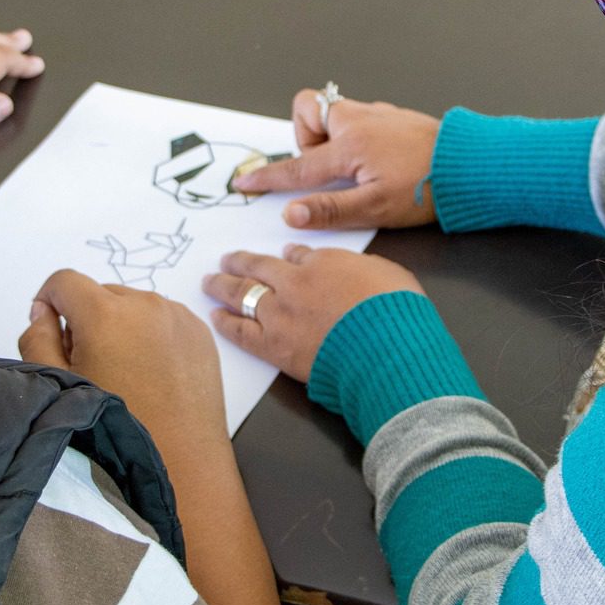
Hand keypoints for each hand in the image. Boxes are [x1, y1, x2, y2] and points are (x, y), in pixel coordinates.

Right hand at [19, 270, 224, 439]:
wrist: (181, 462)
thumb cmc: (116, 426)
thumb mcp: (59, 384)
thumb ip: (37, 338)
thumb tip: (43, 312)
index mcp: (105, 313)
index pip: (64, 281)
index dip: (49, 302)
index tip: (52, 331)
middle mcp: (145, 304)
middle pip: (100, 293)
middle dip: (87, 320)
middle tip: (90, 365)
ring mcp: (177, 316)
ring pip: (132, 306)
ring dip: (120, 326)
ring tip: (124, 374)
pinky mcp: (199, 332)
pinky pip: (163, 319)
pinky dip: (150, 335)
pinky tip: (151, 374)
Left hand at [204, 246, 424, 382]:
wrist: (385, 349)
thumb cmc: (396, 311)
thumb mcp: (387, 273)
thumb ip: (360, 267)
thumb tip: (350, 269)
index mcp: (323, 262)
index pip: (296, 255)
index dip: (287, 257)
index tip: (282, 257)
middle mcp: (294, 283)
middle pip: (259, 267)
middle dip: (240, 262)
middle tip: (226, 259)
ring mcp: (280, 314)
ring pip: (242, 293)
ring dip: (223, 285)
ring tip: (208, 282)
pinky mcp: (273, 346)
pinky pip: (241, 331)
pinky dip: (225, 322)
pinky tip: (214, 316)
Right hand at [231, 90, 439, 230]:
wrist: (472, 165)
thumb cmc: (427, 188)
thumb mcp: (376, 208)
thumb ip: (330, 210)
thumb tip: (291, 214)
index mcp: (348, 147)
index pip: (296, 166)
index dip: (268, 176)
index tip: (245, 181)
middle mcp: (358, 121)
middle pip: (308, 111)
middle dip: (306, 137)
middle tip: (327, 169)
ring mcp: (377, 113)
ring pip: (334, 113)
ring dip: (332, 137)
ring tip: (357, 168)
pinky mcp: (393, 115)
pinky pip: (359, 117)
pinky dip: (356, 136)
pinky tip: (378, 160)